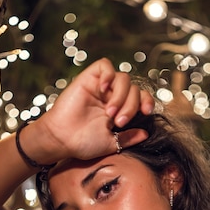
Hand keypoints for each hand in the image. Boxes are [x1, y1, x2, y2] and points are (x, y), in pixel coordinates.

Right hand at [31, 58, 153, 161]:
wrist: (62, 139)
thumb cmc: (83, 143)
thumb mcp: (112, 143)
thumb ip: (128, 138)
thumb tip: (146, 133)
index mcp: (119, 110)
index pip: (140, 98)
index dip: (147, 101)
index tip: (146, 112)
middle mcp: (111, 96)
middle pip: (134, 89)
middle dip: (131, 106)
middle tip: (118, 122)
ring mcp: (101, 87)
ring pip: (123, 78)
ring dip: (121, 96)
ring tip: (110, 113)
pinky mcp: (88, 78)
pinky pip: (105, 65)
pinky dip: (109, 74)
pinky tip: (104, 89)